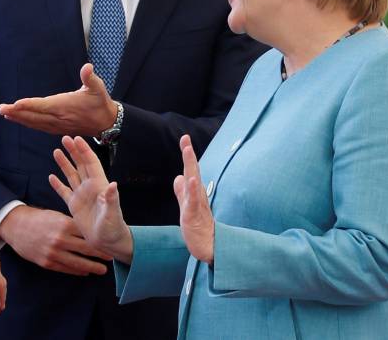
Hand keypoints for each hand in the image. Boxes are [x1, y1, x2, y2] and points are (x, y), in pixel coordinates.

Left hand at [0, 63, 116, 135]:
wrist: (107, 123)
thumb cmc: (101, 102)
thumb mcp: (98, 88)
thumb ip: (90, 77)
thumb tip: (87, 67)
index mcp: (65, 106)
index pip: (43, 106)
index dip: (28, 105)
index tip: (15, 104)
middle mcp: (59, 118)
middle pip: (34, 116)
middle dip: (17, 112)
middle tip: (1, 109)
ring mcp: (57, 125)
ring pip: (34, 123)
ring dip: (19, 118)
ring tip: (5, 114)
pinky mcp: (58, 129)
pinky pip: (39, 127)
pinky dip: (28, 123)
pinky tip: (19, 119)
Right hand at [0, 203, 111, 274]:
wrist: (16, 226)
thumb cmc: (39, 219)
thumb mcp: (56, 216)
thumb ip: (72, 224)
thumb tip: (89, 231)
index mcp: (64, 224)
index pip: (87, 234)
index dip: (100, 240)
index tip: (110, 244)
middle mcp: (60, 239)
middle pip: (86, 249)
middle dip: (100, 255)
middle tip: (112, 258)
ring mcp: (53, 252)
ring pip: (78, 262)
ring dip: (92, 267)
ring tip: (102, 270)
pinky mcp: (47, 262)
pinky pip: (66, 269)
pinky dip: (77, 271)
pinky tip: (85, 272)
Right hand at [49, 135, 132, 262]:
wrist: (108, 242)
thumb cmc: (114, 228)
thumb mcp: (113, 213)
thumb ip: (112, 199)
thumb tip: (113, 184)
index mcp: (99, 186)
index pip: (91, 163)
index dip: (84, 150)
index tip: (77, 138)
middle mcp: (90, 187)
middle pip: (80, 164)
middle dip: (74, 151)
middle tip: (65, 137)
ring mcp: (81, 196)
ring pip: (71, 175)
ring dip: (64, 163)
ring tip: (56, 151)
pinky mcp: (74, 206)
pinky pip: (64, 192)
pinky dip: (57, 184)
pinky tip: (51, 176)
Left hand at [173, 134, 214, 263]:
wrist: (209, 249)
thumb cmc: (199, 228)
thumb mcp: (187, 207)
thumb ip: (182, 192)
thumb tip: (178, 177)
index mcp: (194, 193)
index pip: (191, 170)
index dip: (187, 155)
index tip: (185, 138)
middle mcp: (197, 196)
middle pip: (193, 172)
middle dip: (189, 155)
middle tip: (185, 139)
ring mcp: (196, 205)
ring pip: (194, 183)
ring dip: (191, 166)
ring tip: (188, 151)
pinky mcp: (194, 216)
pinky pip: (192, 201)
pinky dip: (192, 189)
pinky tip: (189, 179)